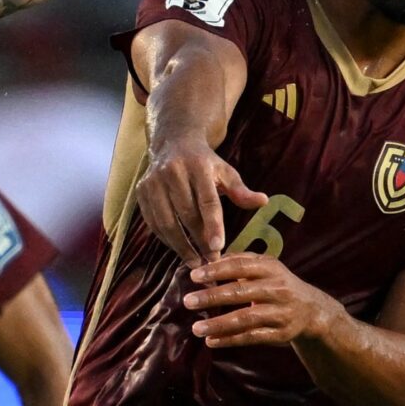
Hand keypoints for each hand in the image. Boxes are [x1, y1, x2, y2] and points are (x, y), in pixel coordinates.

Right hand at [138, 140, 265, 262]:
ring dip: (180, 246)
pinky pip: (153, 222)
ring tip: (194, 263)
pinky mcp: (141, 192)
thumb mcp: (226, 172)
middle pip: (186, 215)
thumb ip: (241, 191)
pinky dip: (166, 239)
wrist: (174, 142)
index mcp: (198, 166)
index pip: (207, 201)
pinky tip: (178, 250)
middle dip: (198, 242)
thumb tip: (263, 202)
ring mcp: (153, 182)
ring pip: (166, 222)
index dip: (213, 226)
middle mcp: (173, 172)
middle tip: (210, 262)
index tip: (218, 249)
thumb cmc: (204, 163)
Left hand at [180, 252, 345, 347]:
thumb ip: (240, 261)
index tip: (194, 275)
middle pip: (241, 292)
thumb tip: (210, 258)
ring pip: (245, 319)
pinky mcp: (279, 333)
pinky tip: (211, 341)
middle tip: (188, 301)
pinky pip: (251, 337)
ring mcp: (279, 312)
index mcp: (271, 268)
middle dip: (212, 296)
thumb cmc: (279, 285)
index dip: (217, 270)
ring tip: (196, 328)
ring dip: (218, 324)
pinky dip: (230, 340)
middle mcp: (277, 289)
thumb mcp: (266, 268)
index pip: (241, 266)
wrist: (311, 311)